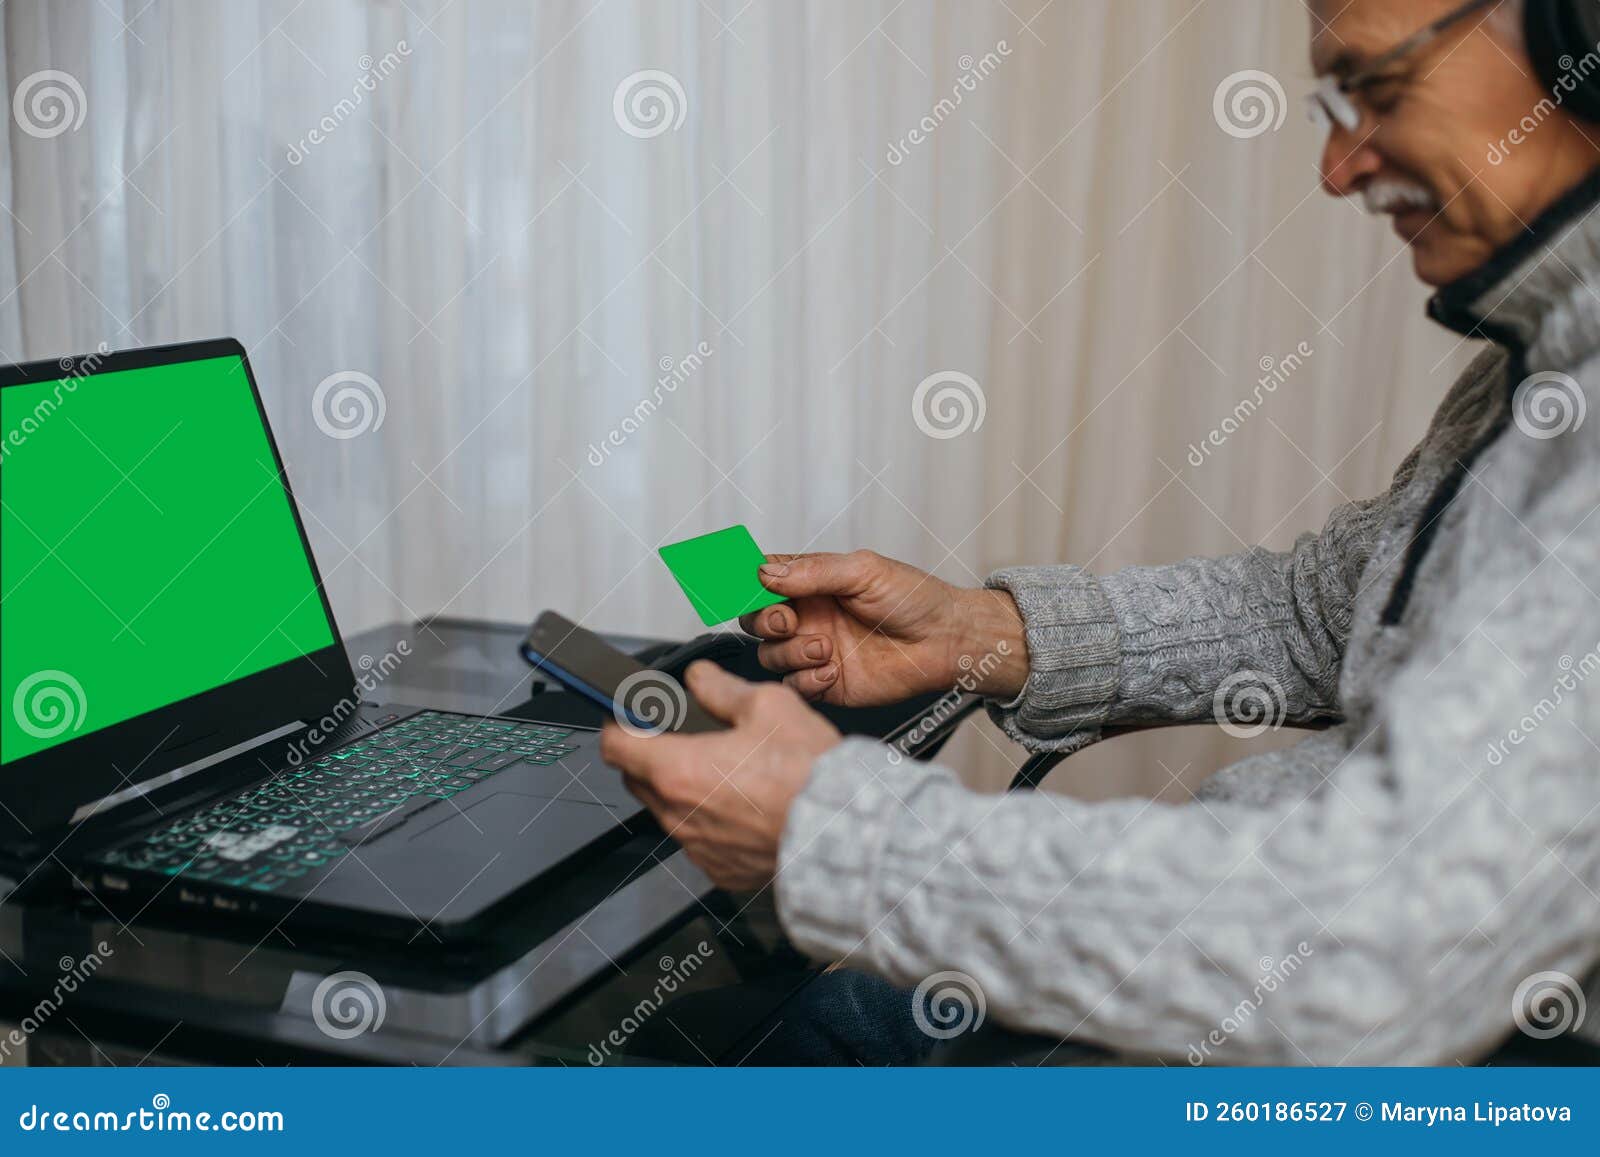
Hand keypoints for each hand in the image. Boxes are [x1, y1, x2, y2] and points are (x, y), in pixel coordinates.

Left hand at [598, 661, 842, 890]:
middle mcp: (679, 814)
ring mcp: (698, 848)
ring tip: (725, 773)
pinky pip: (699, 841)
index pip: (615, 746)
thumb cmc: (809, 775)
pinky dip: (710, 823)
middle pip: (637, 780)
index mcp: (678, 769)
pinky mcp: (720, 871)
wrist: (843, 832)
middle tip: (683, 739)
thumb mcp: (768, 706)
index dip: (617, 725)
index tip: (627, 719)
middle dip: (650, 755)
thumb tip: (701, 679)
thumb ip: (722, 689)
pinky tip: (743, 807)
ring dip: (682, 790)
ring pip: (669, 812)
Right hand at [739, 550, 1027, 705]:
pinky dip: (806, 679)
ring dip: (791, 652)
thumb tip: (765, 572)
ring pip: (771, 655)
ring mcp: (815, 651)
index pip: (763, 579)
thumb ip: (813, 571)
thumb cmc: (914, 598)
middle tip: (790, 620)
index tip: (741, 587)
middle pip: (756, 620)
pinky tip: (833, 671)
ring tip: (827, 648)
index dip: (745, 583)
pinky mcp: (826, 683)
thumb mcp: (864, 571)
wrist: (945, 641)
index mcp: (813, 583)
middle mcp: (809, 616)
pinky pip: (795, 685)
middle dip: (764, 620)